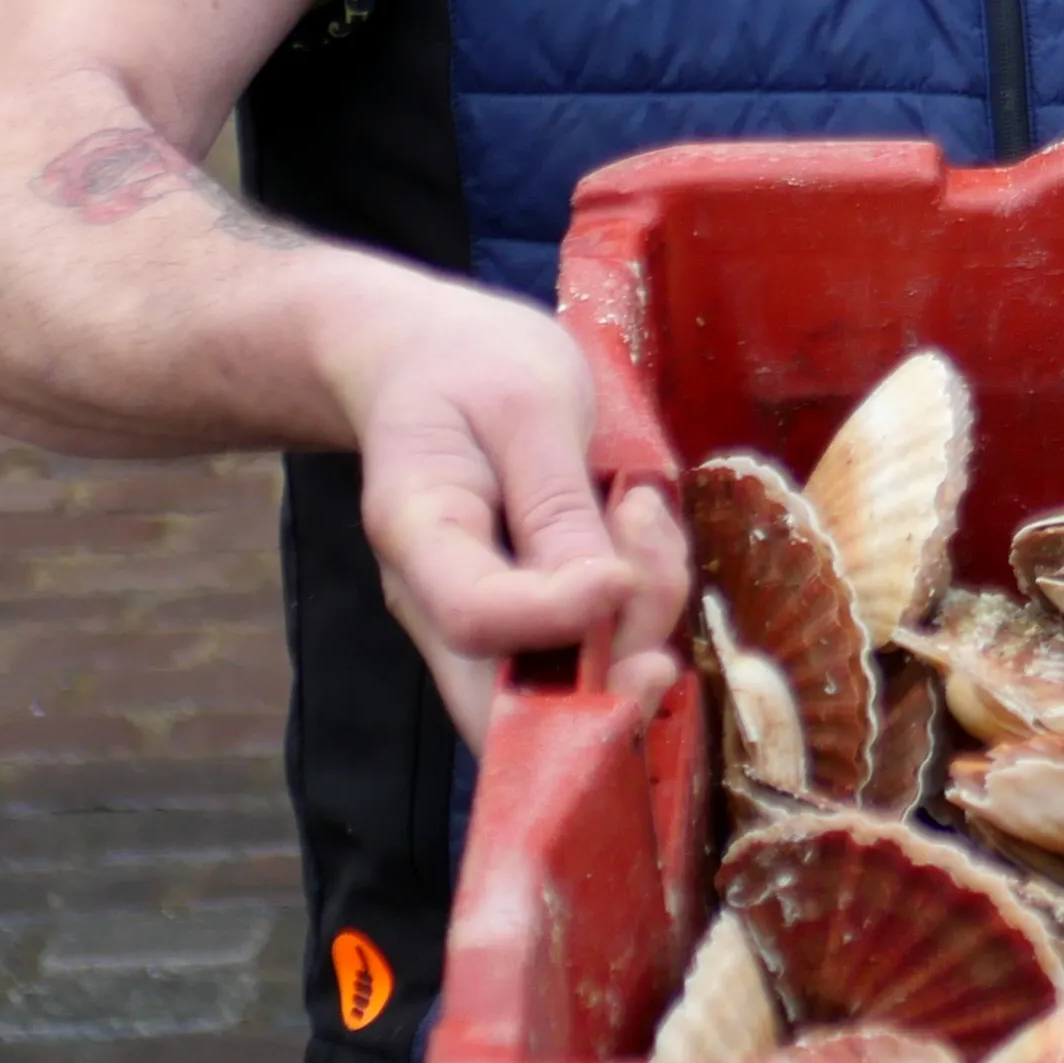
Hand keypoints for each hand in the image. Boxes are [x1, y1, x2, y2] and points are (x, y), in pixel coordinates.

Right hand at [324, 277, 690, 748]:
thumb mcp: (526, 404)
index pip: (477, 619)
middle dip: (620, 652)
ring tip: (641, 508)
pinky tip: (640, 531)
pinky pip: (596, 653)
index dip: (565, 616)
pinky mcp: (529, 625)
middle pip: (522, 699)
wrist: (431, 363)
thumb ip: (558, 504)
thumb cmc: (472, 368)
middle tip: (646, 531)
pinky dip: (642, 607)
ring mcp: (482, 626)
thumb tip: (605, 597)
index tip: (623, 569)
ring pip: (573, 687)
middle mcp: (438, 605)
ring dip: (643, 615)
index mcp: (417, 534)